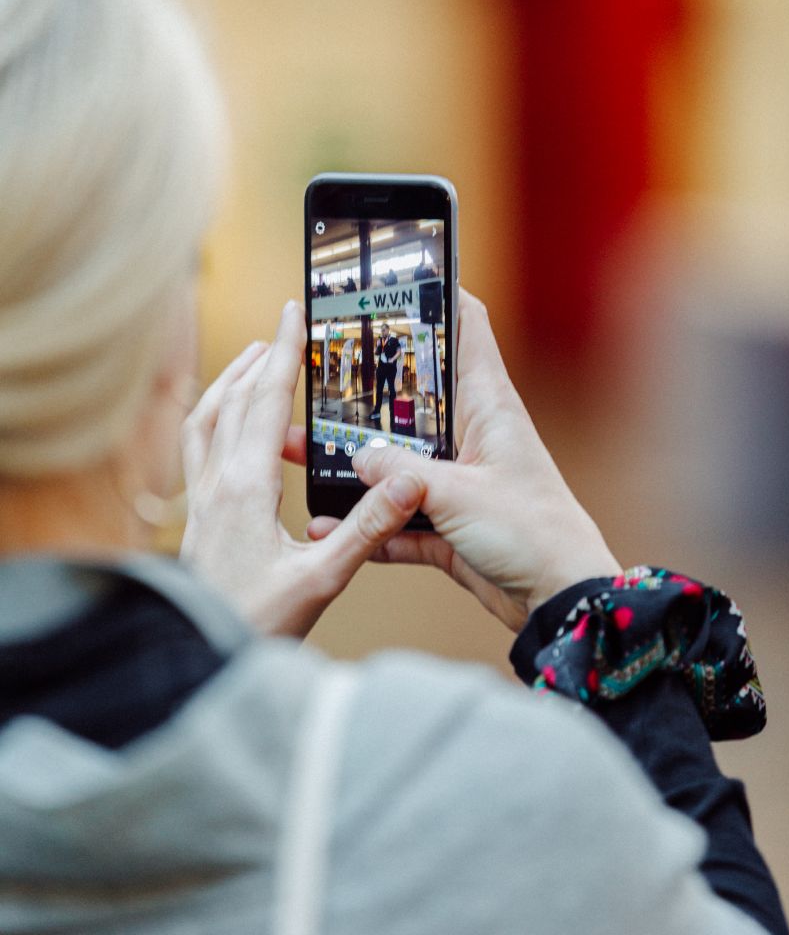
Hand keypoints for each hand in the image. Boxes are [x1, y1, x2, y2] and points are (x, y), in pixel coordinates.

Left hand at [180, 302, 424, 637]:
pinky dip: (211, 415)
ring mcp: (202, 498)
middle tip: (283, 326)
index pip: (265, 402)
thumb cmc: (258, 623)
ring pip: (207, 418)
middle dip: (261, 356)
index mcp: (247, 487)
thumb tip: (408, 482)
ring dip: (230, 381)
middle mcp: (218, 483)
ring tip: (253, 359)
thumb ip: (368, 528)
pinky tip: (225, 423)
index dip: (283, 354)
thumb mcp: (322, 579)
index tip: (293, 314)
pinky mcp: (198, 515)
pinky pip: (197, 446)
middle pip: (235, 400)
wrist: (200, 657)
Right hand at [307, 290, 620, 632]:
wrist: (561, 600)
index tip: (396, 276)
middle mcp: (473, 434)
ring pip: (399, 461)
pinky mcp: (451, 523)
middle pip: (414, 397)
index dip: (437, 294)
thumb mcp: (458, 494)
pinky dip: (370, 524)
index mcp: (489, 406)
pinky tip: (329, 525)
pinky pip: (400, 517)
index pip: (467, 327)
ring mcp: (460, 479)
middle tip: (319, 378)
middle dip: (367, 390)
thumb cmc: (532, 532)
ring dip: (356, 465)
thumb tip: (357, 458)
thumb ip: (402, 474)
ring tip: (302, 452)